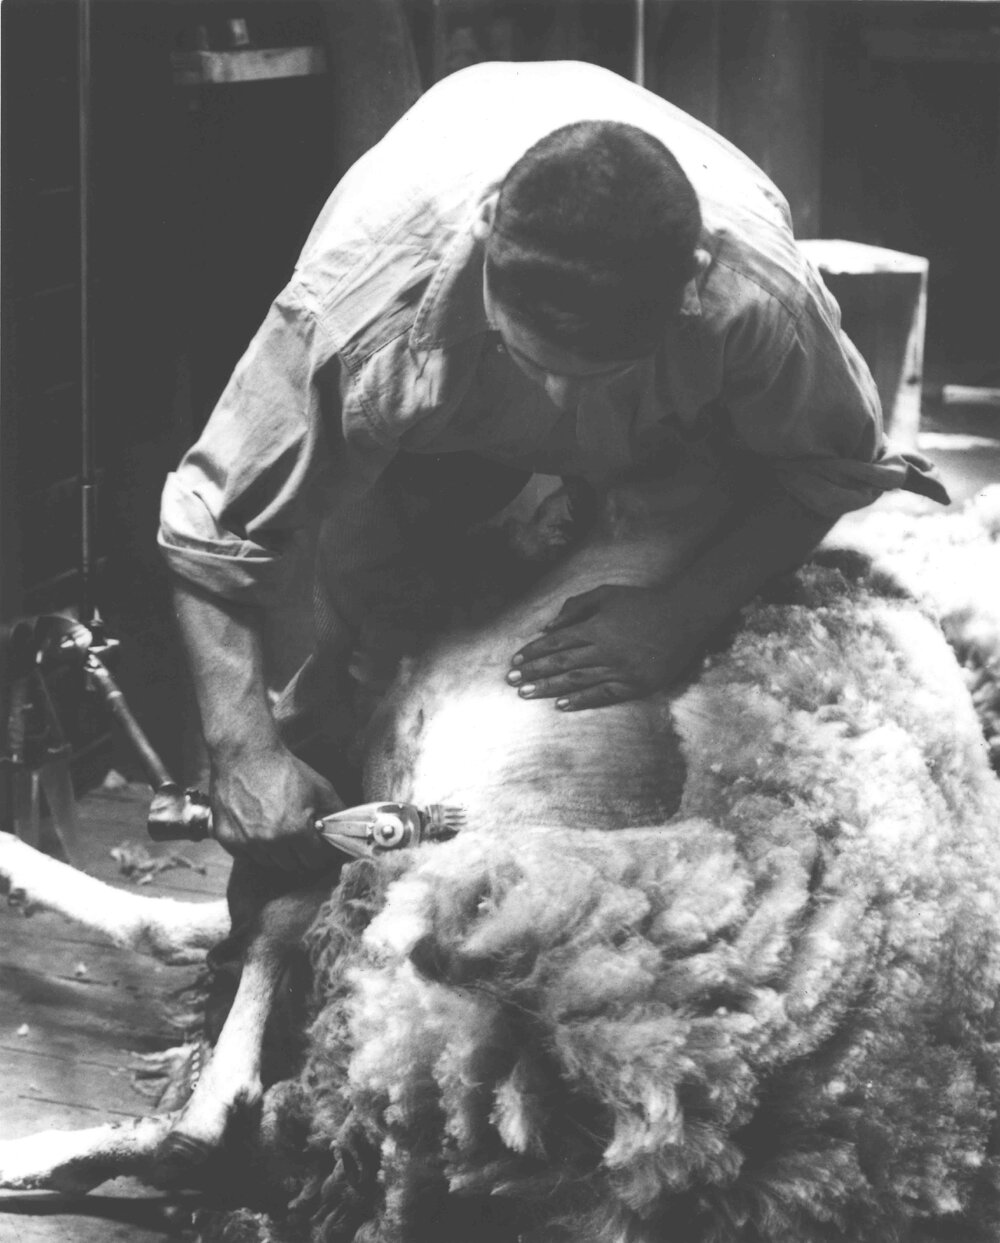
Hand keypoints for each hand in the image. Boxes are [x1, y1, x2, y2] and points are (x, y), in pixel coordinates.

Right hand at [209, 742, 342, 871]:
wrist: (245, 755)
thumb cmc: (285, 770)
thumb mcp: (320, 788)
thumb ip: (336, 813)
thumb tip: (344, 833)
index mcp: (295, 831)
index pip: (314, 860)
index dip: (320, 852)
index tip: (318, 843)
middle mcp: (270, 841)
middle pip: (292, 865)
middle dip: (299, 851)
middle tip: (298, 833)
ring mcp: (246, 842)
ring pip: (268, 862)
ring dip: (276, 850)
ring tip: (277, 826)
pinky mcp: (226, 838)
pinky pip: (246, 855)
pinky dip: (254, 846)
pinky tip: (258, 826)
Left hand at [507, 584, 700, 710]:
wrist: (684, 617)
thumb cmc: (643, 602)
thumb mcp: (608, 594)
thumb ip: (577, 606)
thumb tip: (548, 626)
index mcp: (597, 627)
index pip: (556, 643)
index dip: (534, 652)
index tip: (516, 661)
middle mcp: (606, 650)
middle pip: (561, 664)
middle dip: (534, 673)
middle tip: (512, 681)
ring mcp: (621, 670)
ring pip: (577, 681)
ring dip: (549, 688)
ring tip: (527, 694)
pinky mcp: (636, 684)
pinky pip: (603, 695)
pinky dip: (581, 700)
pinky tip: (561, 705)